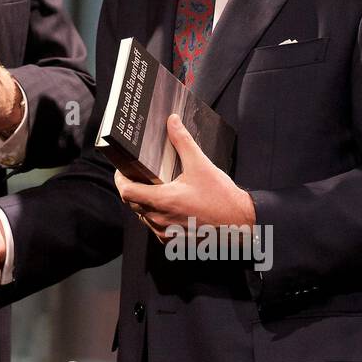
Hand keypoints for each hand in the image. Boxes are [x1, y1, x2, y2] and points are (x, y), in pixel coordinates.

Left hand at [115, 114, 255, 240]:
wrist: (240, 224)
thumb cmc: (221, 197)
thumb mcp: (201, 165)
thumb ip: (183, 142)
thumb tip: (172, 121)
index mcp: (163, 200)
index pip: (126, 192)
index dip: (121, 180)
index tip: (123, 171)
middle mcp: (160, 219)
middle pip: (132, 204)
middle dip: (133, 188)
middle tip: (140, 175)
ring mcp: (166, 232)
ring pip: (143, 216)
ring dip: (145, 203)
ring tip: (155, 188)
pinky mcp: (173, 240)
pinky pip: (155, 227)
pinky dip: (156, 215)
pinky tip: (169, 205)